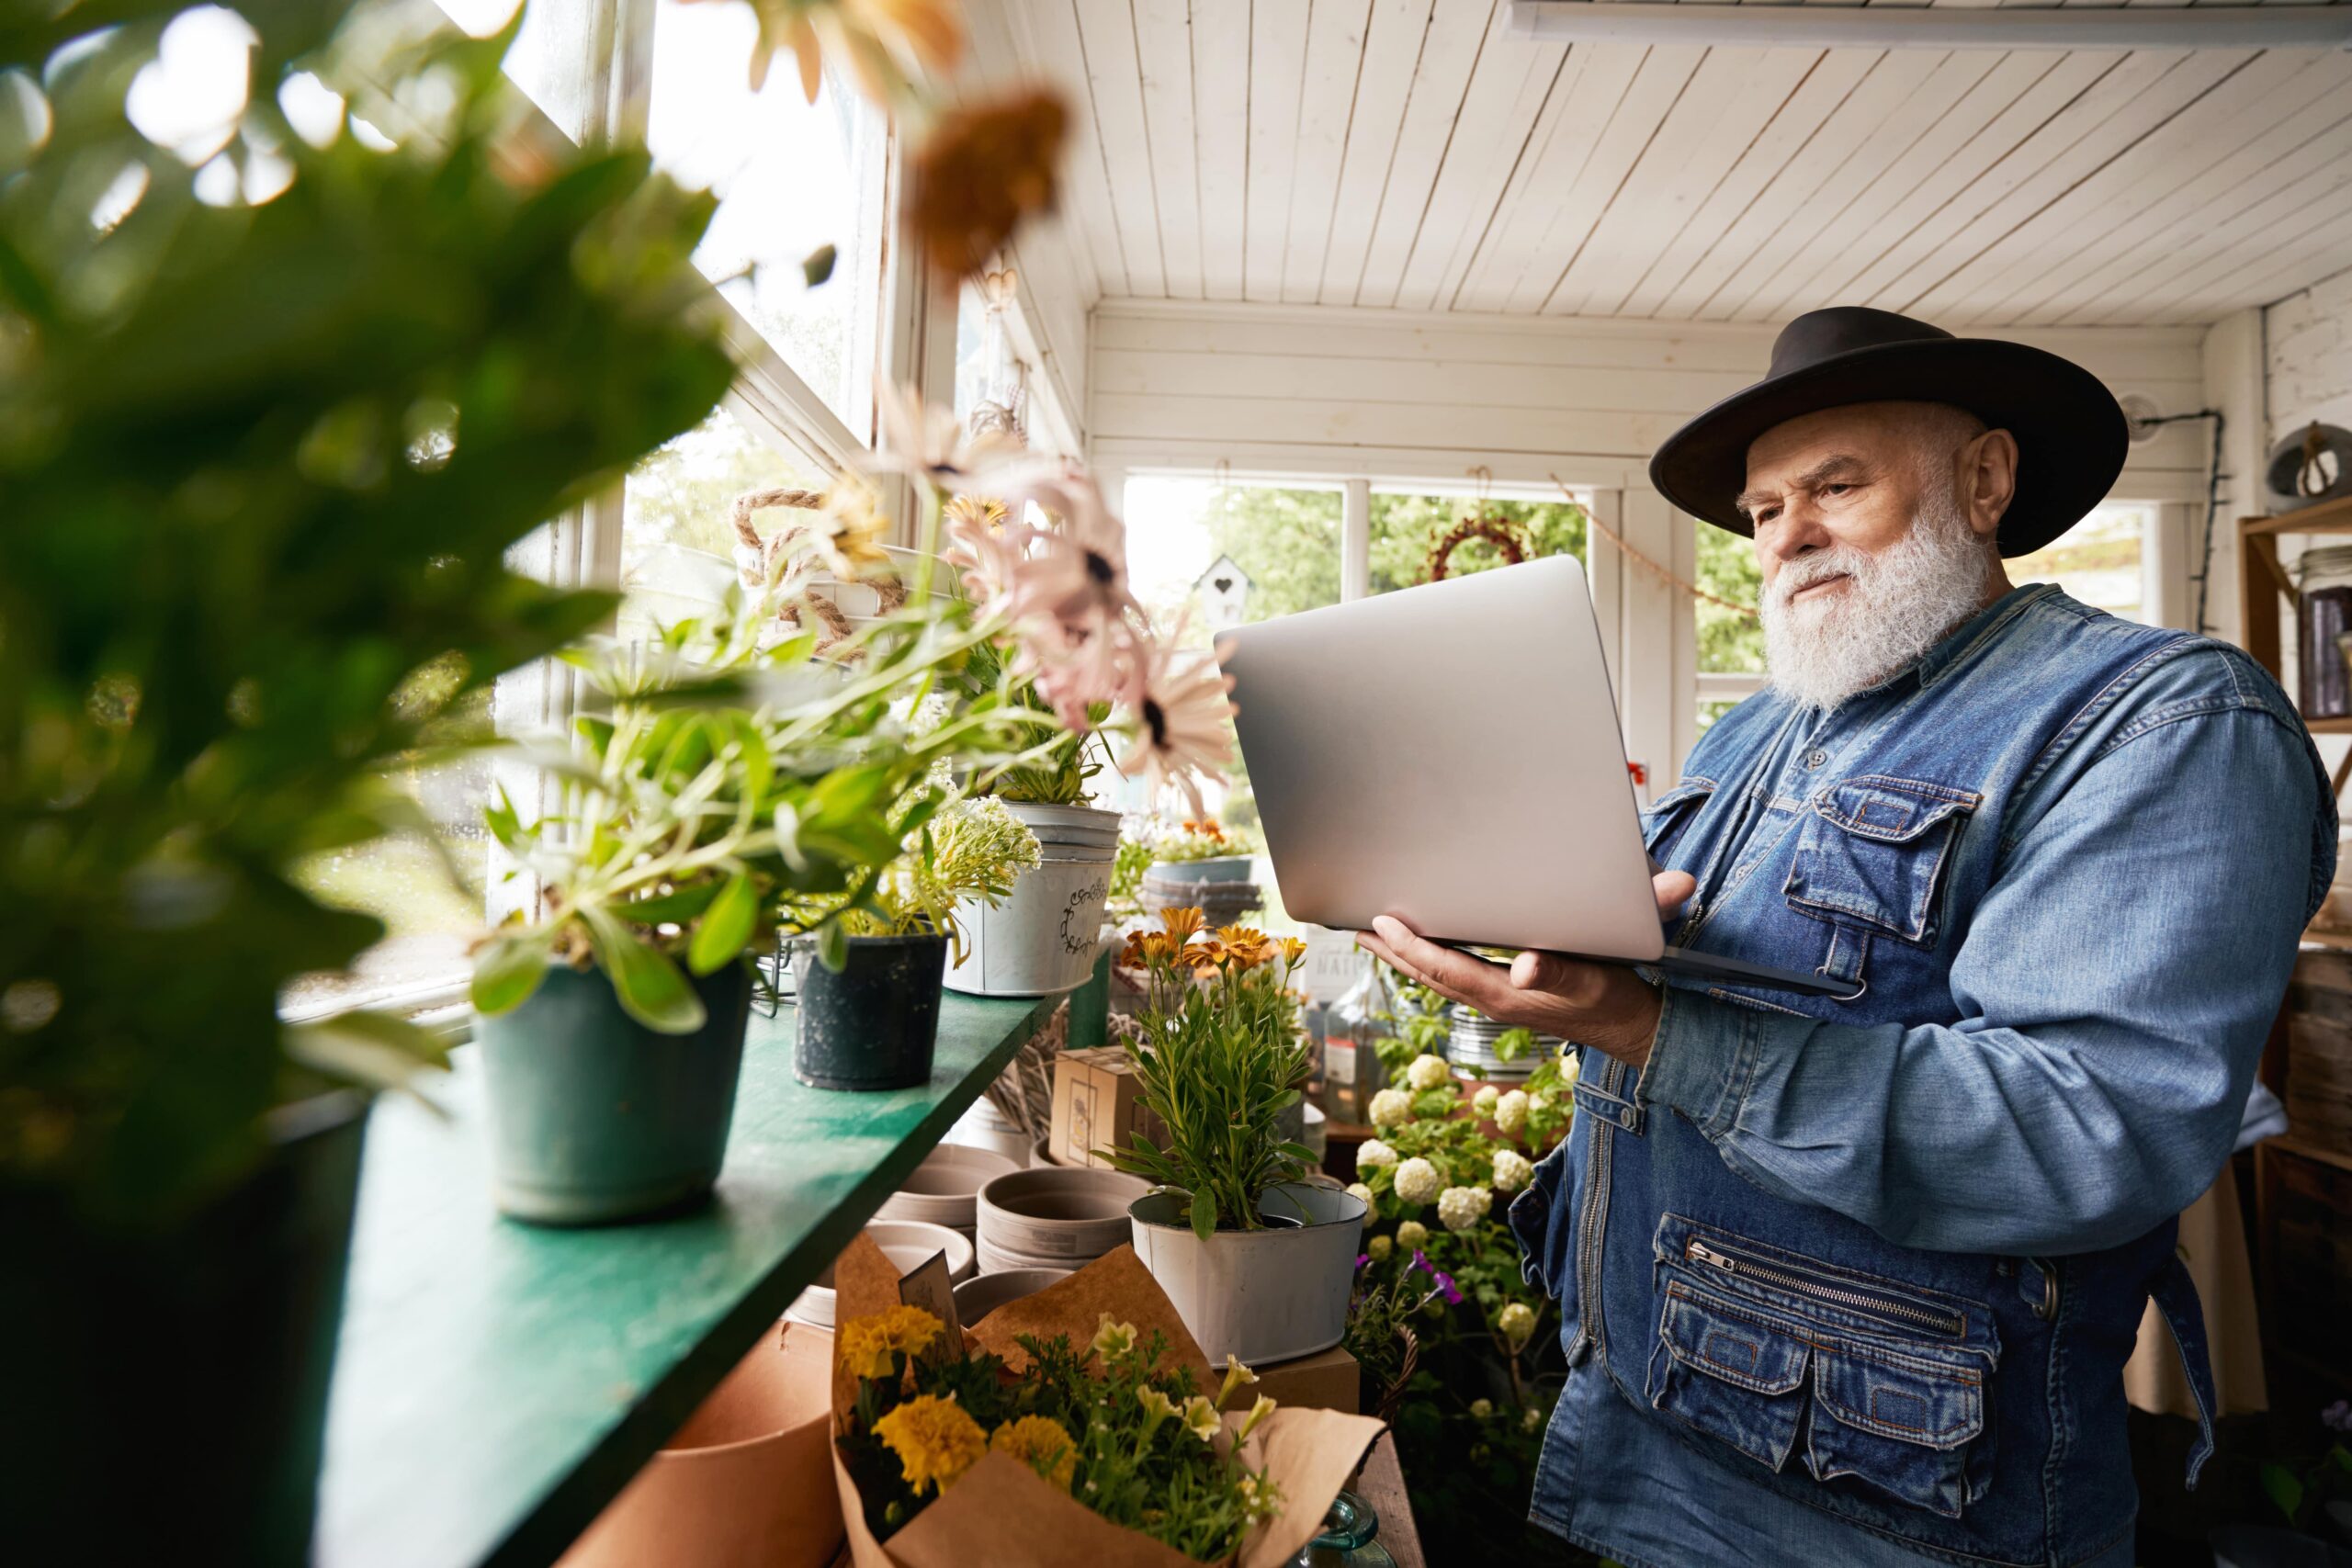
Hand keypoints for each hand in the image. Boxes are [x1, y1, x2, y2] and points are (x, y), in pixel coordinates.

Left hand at [1354, 871, 1695, 1070]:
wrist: (1632, 1028)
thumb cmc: (1612, 1000)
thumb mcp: (1589, 981)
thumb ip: (1558, 970)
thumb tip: (1525, 967)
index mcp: (1503, 996)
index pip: (1443, 968)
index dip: (1409, 946)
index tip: (1380, 922)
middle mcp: (1492, 1001)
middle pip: (1429, 975)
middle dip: (1392, 953)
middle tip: (1357, 928)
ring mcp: (1498, 1002)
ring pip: (1440, 977)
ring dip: (1406, 957)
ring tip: (1378, 936)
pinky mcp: (1508, 998)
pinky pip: (1457, 977)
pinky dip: (1433, 961)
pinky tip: (1428, 946)